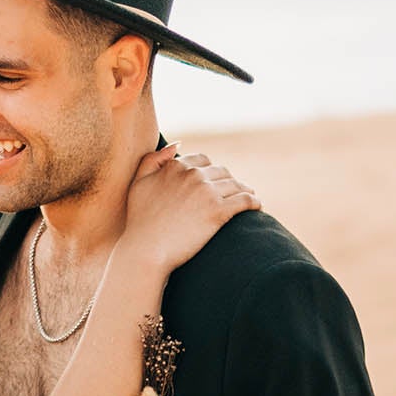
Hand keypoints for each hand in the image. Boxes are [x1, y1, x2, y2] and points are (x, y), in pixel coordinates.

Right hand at [121, 148, 258, 277]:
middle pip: (221, 172)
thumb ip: (153, 159)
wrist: (145, 250)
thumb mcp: (138, 183)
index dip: (210, 171)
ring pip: (235, 185)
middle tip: (234, 191)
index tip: (215, 182)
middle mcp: (193, 175)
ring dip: (244, 190)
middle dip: (228, 181)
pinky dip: (253, 202)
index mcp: (176, 167)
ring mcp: (207, 192)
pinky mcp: (218, 211)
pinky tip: (257, 207)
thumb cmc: (139, 221)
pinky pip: (245, 200)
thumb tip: (178, 144)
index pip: (203, 161)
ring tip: (249, 198)